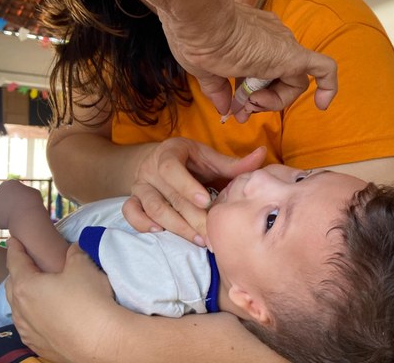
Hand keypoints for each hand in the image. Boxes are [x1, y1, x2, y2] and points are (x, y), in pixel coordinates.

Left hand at [0, 181, 44, 229]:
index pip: (13, 191)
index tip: (27, 202)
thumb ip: (25, 192)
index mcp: (8, 183)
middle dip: (10, 205)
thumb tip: (21, 196)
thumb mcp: (33, 193)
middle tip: (20, 211)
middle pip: (4, 199)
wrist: (26, 216)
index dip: (21, 197)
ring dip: (3, 213)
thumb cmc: (32, 203)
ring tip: (14, 218)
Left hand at [5, 238, 115, 362]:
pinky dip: (31, 316)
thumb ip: (74, 253)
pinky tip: (42, 315)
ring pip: (18, 309)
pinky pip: (28, 327)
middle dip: (17, 272)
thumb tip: (73, 249)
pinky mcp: (39, 346)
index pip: (15, 261)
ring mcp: (28, 331)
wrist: (103, 340)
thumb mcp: (83, 266)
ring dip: (22, 296)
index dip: (14, 247)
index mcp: (26, 286)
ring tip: (34, 289)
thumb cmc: (89, 300)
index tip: (13, 239)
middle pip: (12, 285)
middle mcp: (21, 310)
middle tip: (26, 263)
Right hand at [122, 139, 264, 245]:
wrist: (158, 161)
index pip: (172, 168)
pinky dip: (141, 223)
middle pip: (169, 196)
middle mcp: (151, 169)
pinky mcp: (133, 200)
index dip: (187, 186)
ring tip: (197, 240)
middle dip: (192, 217)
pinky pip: (130, 213)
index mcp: (170, 153)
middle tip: (212, 235)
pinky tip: (159, 232)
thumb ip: (233, 163)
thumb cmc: (190, 161)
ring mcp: (140, 186)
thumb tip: (262, 155)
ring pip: (153, 208)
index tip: (207, 202)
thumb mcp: (208, 158)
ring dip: (175, 226)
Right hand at [160, 2, 336, 118]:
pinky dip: (328, 86)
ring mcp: (284, 46)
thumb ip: (219, 90)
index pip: (260, 71)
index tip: (234, 107)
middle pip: (278, 78)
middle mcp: (272, 39)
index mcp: (253, 38)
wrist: (199, 22)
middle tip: (242, 109)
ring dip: (274, 101)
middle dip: (261, 100)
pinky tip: (322, 105)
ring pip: (294, 81)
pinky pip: (323, 70)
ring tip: (252, 103)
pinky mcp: (293, 56)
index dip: (249, 94)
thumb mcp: (206, 70)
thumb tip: (225, 109)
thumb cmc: (196, 39)